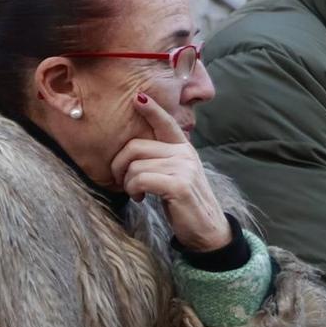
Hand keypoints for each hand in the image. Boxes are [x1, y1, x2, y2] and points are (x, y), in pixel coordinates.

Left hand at [111, 95, 231, 253]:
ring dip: (127, 183)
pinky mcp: (178, 184)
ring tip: (136, 193)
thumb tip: (131, 152)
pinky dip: (133, 190)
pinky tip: (141, 198)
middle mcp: (185, 153)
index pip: (166, 123)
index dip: (152, 110)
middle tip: (121, 180)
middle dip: (119, 164)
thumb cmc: (183, 202)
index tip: (138, 98)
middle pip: (135, 146)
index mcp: (183, 149)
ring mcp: (183, 168)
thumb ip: (160, 159)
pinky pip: (140, 179)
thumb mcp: (175, 174)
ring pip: (135, 166)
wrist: (206, 229)